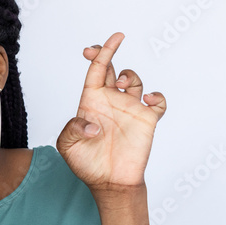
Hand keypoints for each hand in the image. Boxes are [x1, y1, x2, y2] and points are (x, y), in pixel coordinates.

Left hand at [55, 33, 165, 191]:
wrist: (110, 182)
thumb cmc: (88, 165)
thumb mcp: (67, 146)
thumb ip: (72, 128)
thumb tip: (94, 123)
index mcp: (92, 102)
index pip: (94, 71)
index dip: (96, 54)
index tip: (93, 46)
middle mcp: (111, 102)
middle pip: (112, 68)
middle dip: (109, 51)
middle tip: (112, 42)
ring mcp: (129, 109)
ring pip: (133, 79)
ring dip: (129, 75)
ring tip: (120, 86)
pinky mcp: (146, 120)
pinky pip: (158, 101)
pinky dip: (156, 96)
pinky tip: (147, 101)